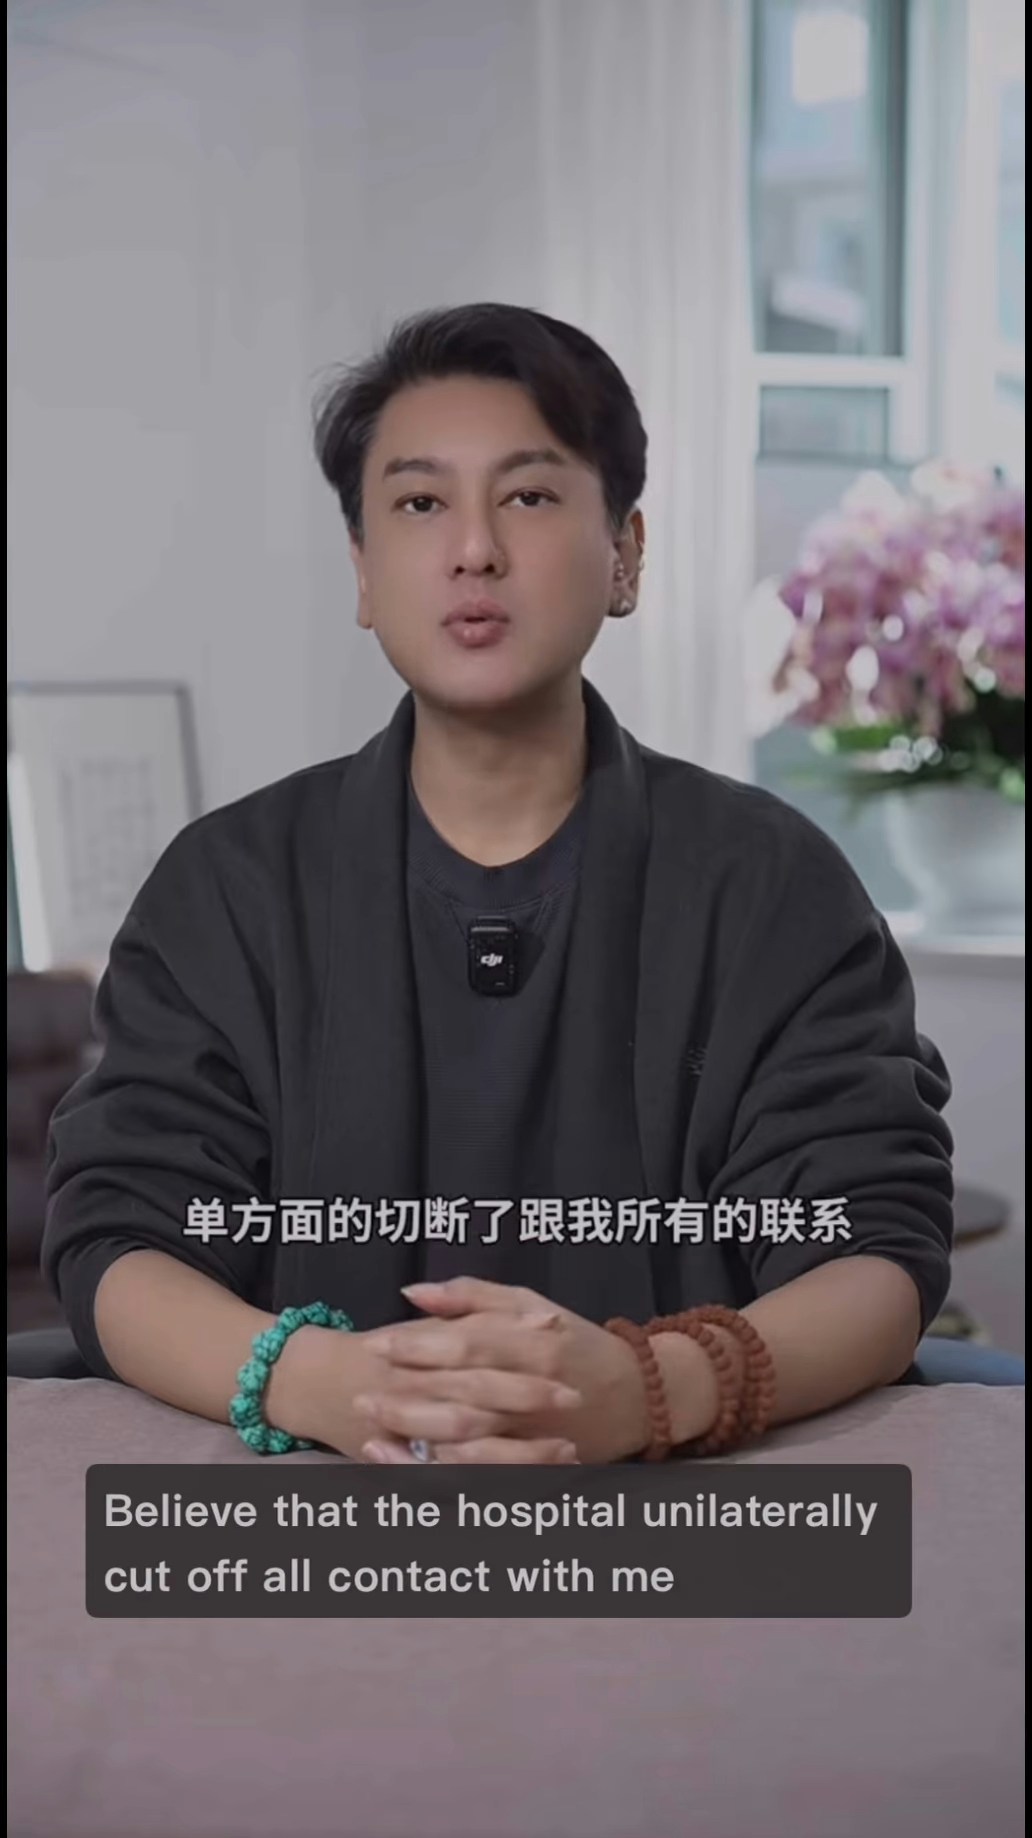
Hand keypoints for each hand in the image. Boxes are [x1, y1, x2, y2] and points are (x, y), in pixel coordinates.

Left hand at [355, 1276, 650, 1465]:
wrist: (638, 1395)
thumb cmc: (576, 1342)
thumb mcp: (530, 1304)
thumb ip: (472, 1296)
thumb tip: (414, 1292)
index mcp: (534, 1345)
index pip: (468, 1345)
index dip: (418, 1345)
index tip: (377, 1344)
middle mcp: (536, 1393)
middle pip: (464, 1399)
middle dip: (407, 1399)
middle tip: (361, 1394)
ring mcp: (537, 1437)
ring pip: (470, 1447)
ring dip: (419, 1444)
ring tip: (371, 1435)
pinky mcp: (539, 1469)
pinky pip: (484, 1480)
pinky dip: (443, 1476)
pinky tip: (407, 1466)